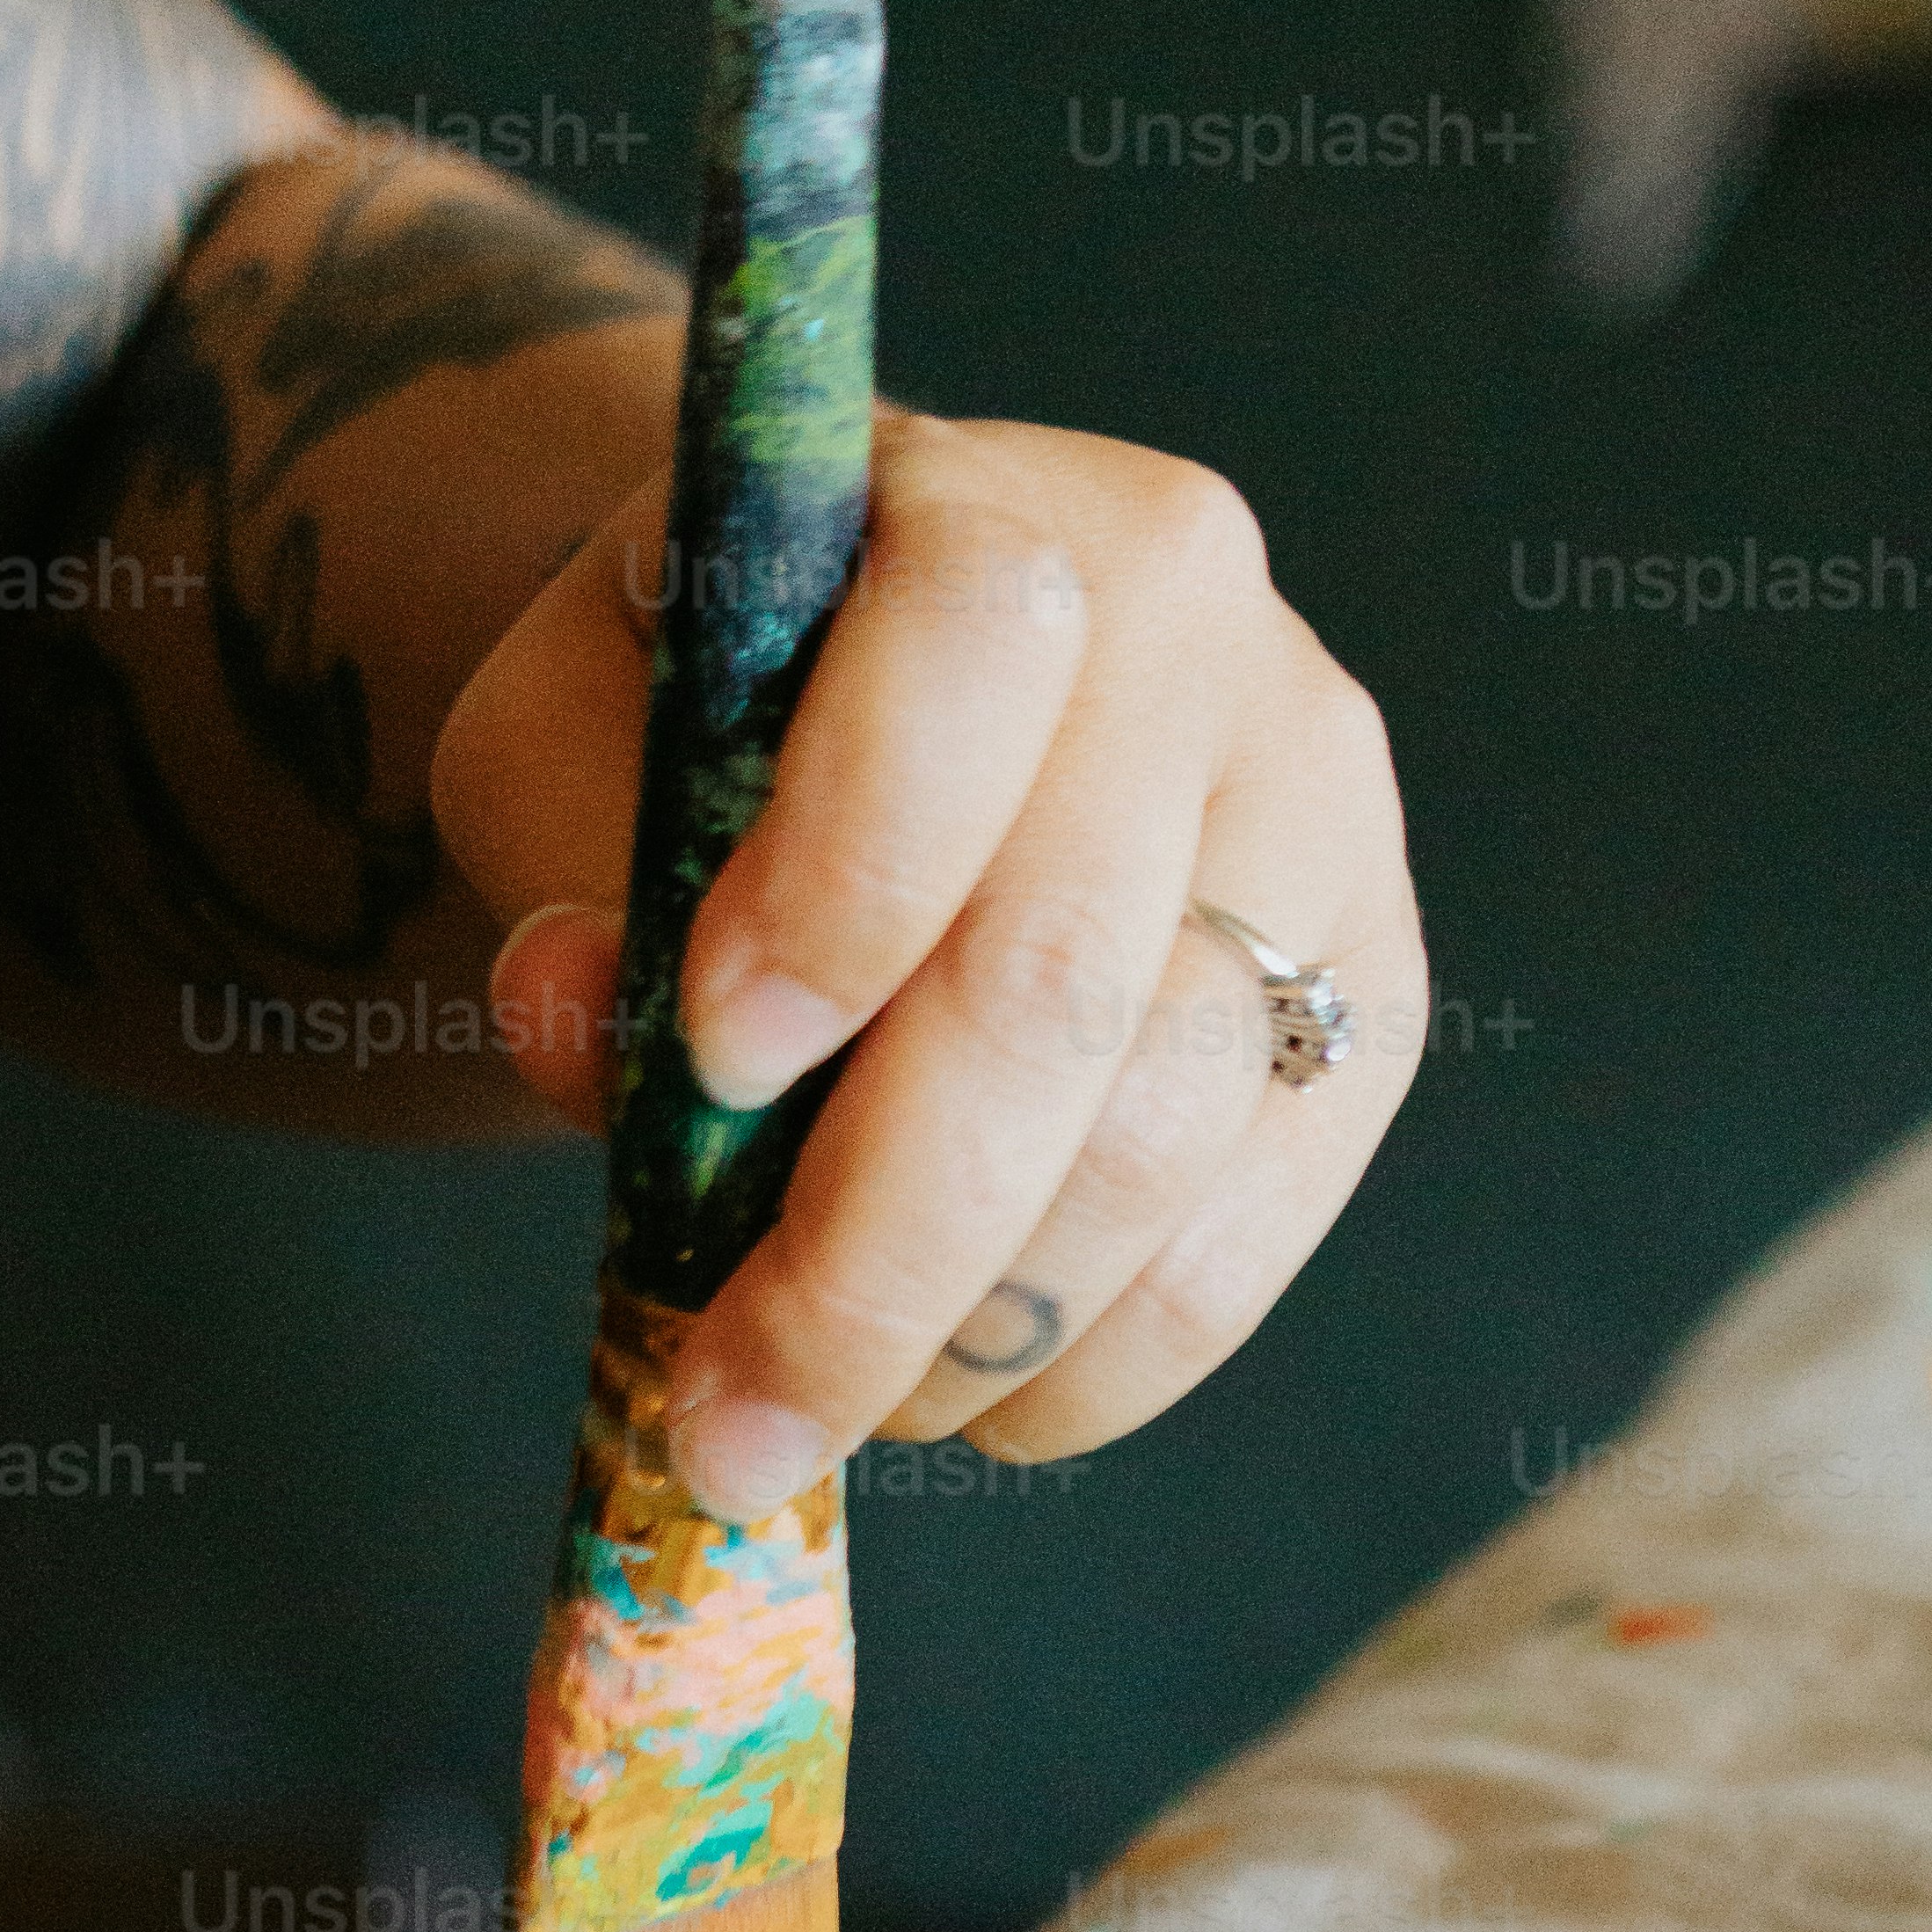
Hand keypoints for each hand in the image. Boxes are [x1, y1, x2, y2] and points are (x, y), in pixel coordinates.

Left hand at [429, 408, 1423, 1507]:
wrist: (906, 724)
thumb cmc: (721, 729)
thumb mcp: (573, 739)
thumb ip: (560, 854)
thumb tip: (584, 1020)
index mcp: (1003, 515)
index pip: (969, 665)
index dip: (847, 878)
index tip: (713, 1057)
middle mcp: (1210, 646)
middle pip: (1063, 981)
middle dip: (878, 1242)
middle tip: (736, 1417)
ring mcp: (1321, 837)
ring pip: (1163, 1146)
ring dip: (974, 1333)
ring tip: (830, 1404)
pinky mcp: (1371, 1013)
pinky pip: (1244, 1246)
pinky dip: (1090, 1367)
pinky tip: (969, 1401)